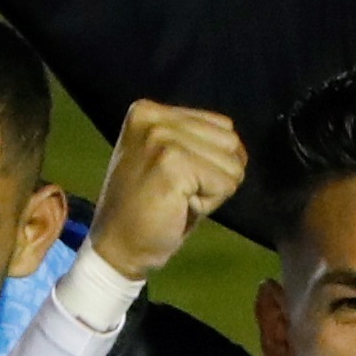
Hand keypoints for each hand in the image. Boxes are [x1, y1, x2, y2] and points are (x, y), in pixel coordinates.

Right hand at [87, 100, 246, 279]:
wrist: (118, 245)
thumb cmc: (149, 208)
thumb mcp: (169, 159)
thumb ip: (195, 141)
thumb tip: (237, 145)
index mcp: (149, 110)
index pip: (223, 126)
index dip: (213, 162)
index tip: (179, 180)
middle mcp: (153, 116)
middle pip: (231, 142)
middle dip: (216, 175)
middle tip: (180, 193)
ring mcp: (161, 137)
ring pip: (232, 164)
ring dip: (213, 190)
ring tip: (179, 198)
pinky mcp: (171, 163)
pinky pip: (225, 184)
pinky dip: (210, 203)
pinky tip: (179, 207)